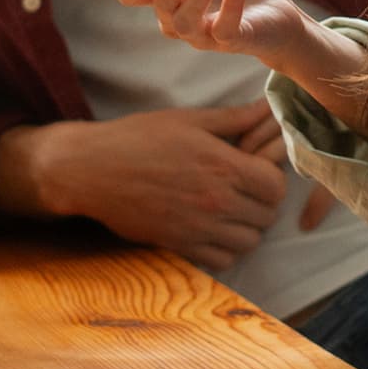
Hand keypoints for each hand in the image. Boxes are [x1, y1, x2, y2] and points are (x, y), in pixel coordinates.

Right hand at [0, 106, 288, 270]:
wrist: (91, 170)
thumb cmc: (139, 138)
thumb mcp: (189, 120)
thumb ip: (235, 119)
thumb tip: (269, 107)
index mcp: (222, 166)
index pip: (276, 186)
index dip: (272, 179)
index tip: (257, 172)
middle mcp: (215, 201)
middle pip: (267, 216)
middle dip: (261, 203)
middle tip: (245, 191)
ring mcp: (198, 228)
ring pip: (249, 242)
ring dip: (246, 228)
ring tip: (231, 212)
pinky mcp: (179, 246)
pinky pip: (222, 260)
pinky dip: (224, 249)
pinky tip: (212, 230)